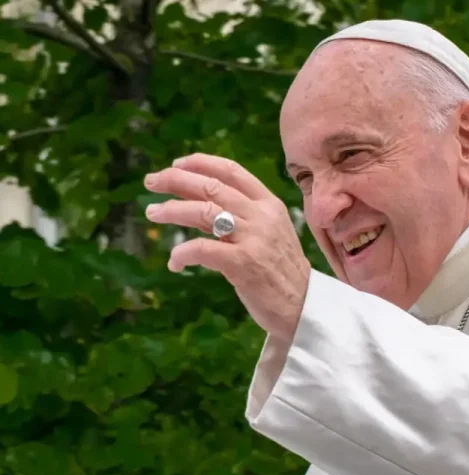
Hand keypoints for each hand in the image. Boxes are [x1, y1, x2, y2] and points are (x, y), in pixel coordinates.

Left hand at [143, 153, 310, 341]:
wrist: (304, 305)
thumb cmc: (281, 271)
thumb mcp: (267, 234)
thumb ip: (237, 217)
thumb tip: (193, 203)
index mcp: (269, 204)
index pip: (231, 171)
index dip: (200, 163)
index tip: (176, 164)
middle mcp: (262, 216)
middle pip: (211, 186)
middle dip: (175, 179)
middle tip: (151, 182)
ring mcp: (254, 238)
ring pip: (203, 211)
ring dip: (171, 210)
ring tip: (153, 213)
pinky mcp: (243, 264)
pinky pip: (201, 249)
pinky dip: (181, 253)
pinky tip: (174, 262)